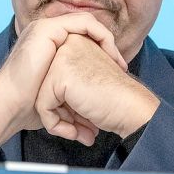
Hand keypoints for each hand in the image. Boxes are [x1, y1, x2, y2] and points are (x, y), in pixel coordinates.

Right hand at [0, 13, 124, 144]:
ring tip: (118, 61)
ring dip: (106, 40)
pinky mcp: (48, 28)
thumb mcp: (57, 97)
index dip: (102, 51)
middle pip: (86, 30)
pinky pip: (84, 22)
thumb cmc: (28, 107)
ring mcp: (45, 28)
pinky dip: (100, 35)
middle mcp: (45, 32)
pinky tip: (109, 53)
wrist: (9, 106)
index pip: (81, 38)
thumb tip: (90, 122)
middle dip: (108, 46)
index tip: (117, 71)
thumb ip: (72, 94)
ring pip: (87, 23)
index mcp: (46, 45)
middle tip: (121, 66)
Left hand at [35, 34, 159, 145]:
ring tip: (81, 132)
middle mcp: (68, 43)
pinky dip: (55, 125)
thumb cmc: (115, 100)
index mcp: (76, 42)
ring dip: (58, 121)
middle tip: (83, 128)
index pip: (53, 76)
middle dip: (61, 113)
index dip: (66, 104)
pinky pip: (42, 107)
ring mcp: (62, 57)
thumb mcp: (86, 83)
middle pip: (45, 85)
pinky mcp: (59, 75)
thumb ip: (66, 84)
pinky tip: (75, 132)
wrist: (132, 108)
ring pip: (41, 97)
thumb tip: (45, 104)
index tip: (85, 117)